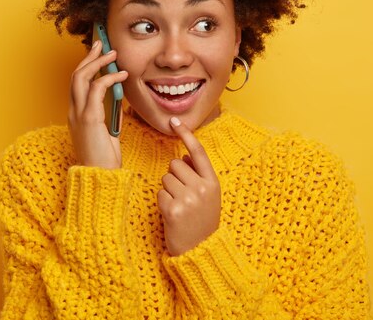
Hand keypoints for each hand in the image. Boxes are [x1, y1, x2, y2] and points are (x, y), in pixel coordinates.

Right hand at [68, 40, 127, 168]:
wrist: (100, 178)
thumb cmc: (104, 159)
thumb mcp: (109, 132)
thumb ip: (110, 115)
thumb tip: (119, 99)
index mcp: (76, 115)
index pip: (77, 84)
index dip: (86, 67)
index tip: (98, 55)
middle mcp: (73, 112)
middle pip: (75, 76)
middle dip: (88, 58)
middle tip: (102, 44)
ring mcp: (78, 115)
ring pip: (80, 78)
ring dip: (97, 63)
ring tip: (112, 53)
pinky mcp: (88, 119)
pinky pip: (96, 90)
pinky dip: (108, 78)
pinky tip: (121, 74)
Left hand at [157, 117, 221, 255]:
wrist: (199, 251)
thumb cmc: (202, 221)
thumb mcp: (209, 196)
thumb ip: (199, 175)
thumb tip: (183, 155)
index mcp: (213, 183)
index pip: (198, 152)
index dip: (186, 135)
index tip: (174, 121)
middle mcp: (201, 189)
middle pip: (175, 164)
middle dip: (174, 175)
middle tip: (182, 194)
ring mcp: (187, 199)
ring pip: (165, 178)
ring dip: (168, 189)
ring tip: (178, 205)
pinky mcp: (173, 209)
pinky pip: (160, 193)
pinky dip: (162, 202)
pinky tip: (172, 214)